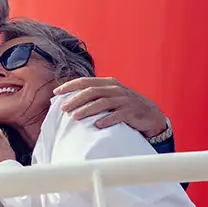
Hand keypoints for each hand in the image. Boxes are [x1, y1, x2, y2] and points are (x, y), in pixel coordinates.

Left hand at [53, 77, 170, 138]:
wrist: (150, 114)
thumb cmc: (125, 106)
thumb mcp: (110, 96)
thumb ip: (94, 96)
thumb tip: (69, 101)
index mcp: (108, 83)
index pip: (85, 82)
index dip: (70, 86)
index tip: (56, 92)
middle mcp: (115, 89)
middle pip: (92, 92)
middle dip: (75, 99)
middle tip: (63, 108)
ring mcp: (124, 100)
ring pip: (102, 103)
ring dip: (87, 110)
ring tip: (75, 116)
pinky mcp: (131, 112)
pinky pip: (117, 115)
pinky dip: (106, 119)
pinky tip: (97, 124)